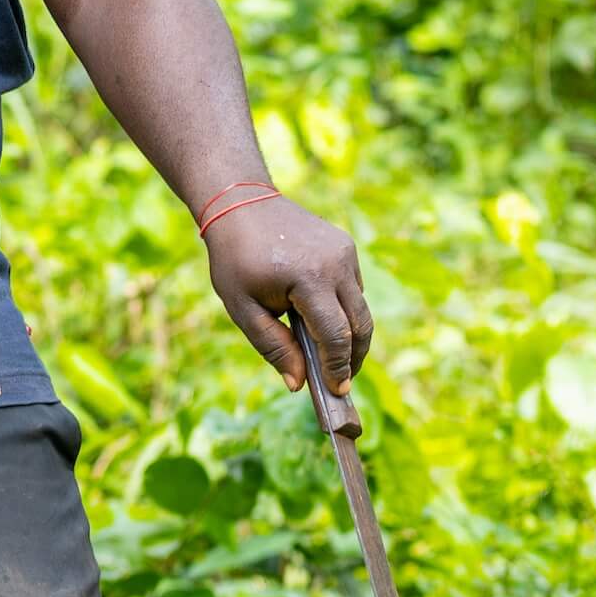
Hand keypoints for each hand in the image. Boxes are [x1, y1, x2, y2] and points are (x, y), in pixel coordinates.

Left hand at [204, 195, 373, 393]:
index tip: (337, 392)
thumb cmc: (235, 259)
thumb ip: (272, 346)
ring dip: (350, 335)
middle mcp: (336, 263)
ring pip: (360, 307)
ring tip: (331, 358)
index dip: (338, 367)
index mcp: (309, 278)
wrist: (239, 204)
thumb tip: (298, 384)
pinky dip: (344, 310)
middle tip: (340, 382)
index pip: (336, 335)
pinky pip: (352, 287)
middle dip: (353, 358)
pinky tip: (322, 321)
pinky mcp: (345, 246)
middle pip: (360, 324)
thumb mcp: (242, 308)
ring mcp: (344, 251)